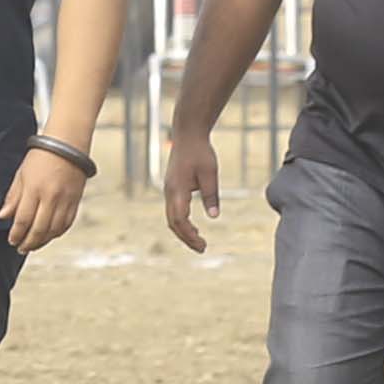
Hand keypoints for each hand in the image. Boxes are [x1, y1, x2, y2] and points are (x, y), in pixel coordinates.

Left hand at [0, 145, 89, 253]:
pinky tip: (49, 236)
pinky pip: (66, 224)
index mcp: (34, 189)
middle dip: (28, 242)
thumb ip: (13, 197)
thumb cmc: (41, 157)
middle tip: (21, 248)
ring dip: (43, 241)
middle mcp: (51, 197)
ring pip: (54, 230)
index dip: (17, 233)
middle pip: (39, 229)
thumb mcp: (21, 174)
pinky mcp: (76, 201)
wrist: (67, 144)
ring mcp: (65, 200)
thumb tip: (3, 216)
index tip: (12, 240)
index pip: (23, 219)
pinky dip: (57, 233)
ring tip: (33, 245)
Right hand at [159, 123, 220, 253]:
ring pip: (171, 218)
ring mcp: (169, 190)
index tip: (203, 245)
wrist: (188, 135)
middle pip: (173, 223)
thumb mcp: (210, 173)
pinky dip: (182, 222)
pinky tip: (194, 227)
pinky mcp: (172, 187)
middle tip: (202, 248)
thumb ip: (211, 195)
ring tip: (199, 241)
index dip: (190, 235)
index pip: (180, 220)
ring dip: (183, 231)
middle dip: (186, 238)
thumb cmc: (200, 152)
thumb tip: (214, 216)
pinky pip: (173, 210)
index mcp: (177, 190)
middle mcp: (169, 192)